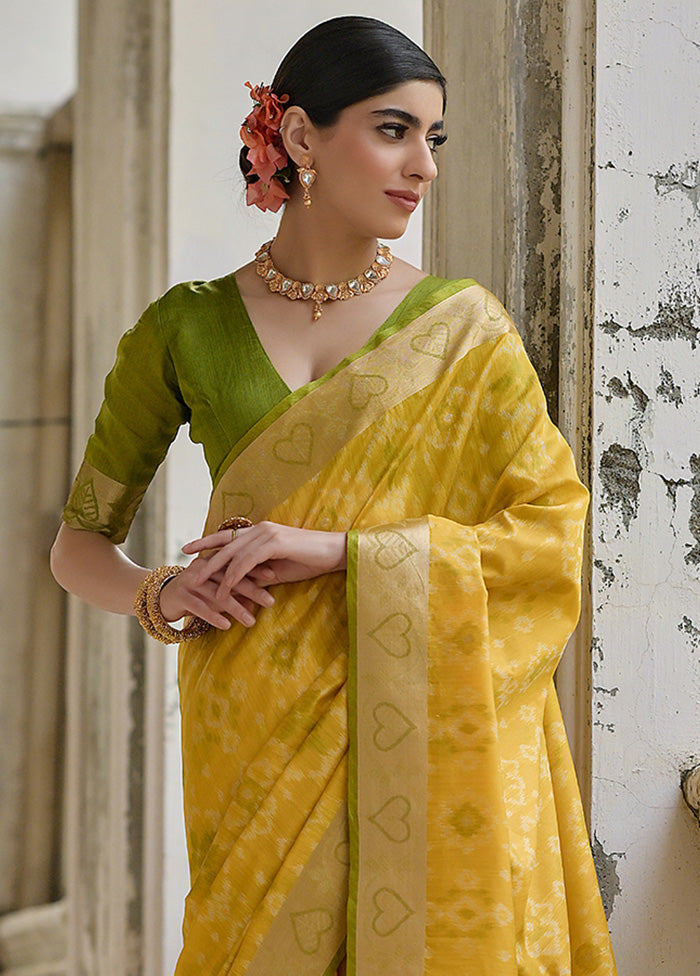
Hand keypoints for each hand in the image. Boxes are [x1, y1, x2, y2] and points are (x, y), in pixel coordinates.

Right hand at [158, 557, 274, 629]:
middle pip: (231, 577)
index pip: (239, 562)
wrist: (162, 598)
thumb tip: (258, 604)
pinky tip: (227, 625)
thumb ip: (236, 594)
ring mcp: (191, 580)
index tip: (277, 576)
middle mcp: (203, 567)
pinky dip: (214, 616)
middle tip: (270, 601)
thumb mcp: (217, 592)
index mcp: (214, 560)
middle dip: (252, 590)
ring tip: (251, 622)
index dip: (257, 569)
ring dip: (236, 608)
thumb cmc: (197, 595)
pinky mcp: (180, 595)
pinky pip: (200, 607)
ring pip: (218, 593)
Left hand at [181, 521, 347, 606]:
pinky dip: (233, 577)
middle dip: (202, 556)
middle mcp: (260, 529)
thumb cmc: (310, 561)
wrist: (335, 554)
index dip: (206, 541)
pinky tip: (223, 589)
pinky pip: (246, 563)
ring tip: (196, 583)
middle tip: (184, 568)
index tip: (188, 549)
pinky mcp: (274, 543)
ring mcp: (266, 534)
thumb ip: (258, 574)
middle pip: (224, 544)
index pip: (228, 535)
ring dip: (213, 571)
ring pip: (232, 554)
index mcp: (261, 531)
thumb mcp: (278, 570)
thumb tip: (241, 586)